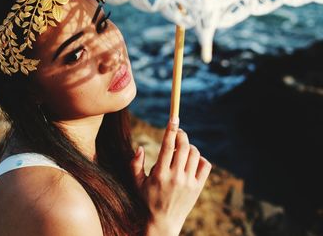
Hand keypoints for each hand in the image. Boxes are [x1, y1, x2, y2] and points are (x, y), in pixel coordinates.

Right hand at [131, 118, 211, 235]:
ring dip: (190, 146)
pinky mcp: (198, 187)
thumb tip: (140, 147)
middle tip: (178, 132)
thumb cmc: (147, 200)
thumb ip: (135, 164)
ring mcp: (188, 182)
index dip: (171, 129)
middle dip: (181, 135)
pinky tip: (192, 161)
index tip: (173, 118)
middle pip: (184, 146)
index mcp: (159, 174)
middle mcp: (175, 177)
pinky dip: (200, 159)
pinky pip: (205, 166)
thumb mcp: (136, 183)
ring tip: (183, 149)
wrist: (164, 222)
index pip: (167, 146)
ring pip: (195, 154)